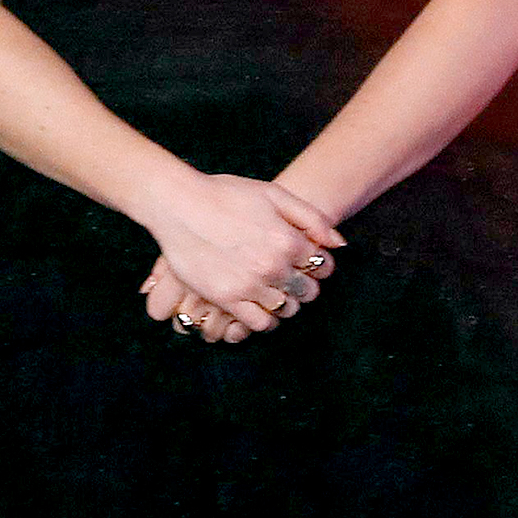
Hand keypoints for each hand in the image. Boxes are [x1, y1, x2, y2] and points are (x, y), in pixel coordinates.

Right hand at [140, 173, 340, 332]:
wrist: (178, 204)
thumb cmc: (224, 194)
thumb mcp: (272, 193)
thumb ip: (311, 217)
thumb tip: (340, 244)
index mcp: (287, 239)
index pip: (323, 266)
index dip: (318, 264)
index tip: (306, 261)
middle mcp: (273, 266)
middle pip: (308, 291)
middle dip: (304, 283)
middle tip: (288, 274)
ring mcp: (250, 285)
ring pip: (287, 309)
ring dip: (286, 301)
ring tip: (272, 288)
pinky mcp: (228, 299)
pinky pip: (261, 324)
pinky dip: (266, 319)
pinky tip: (259, 305)